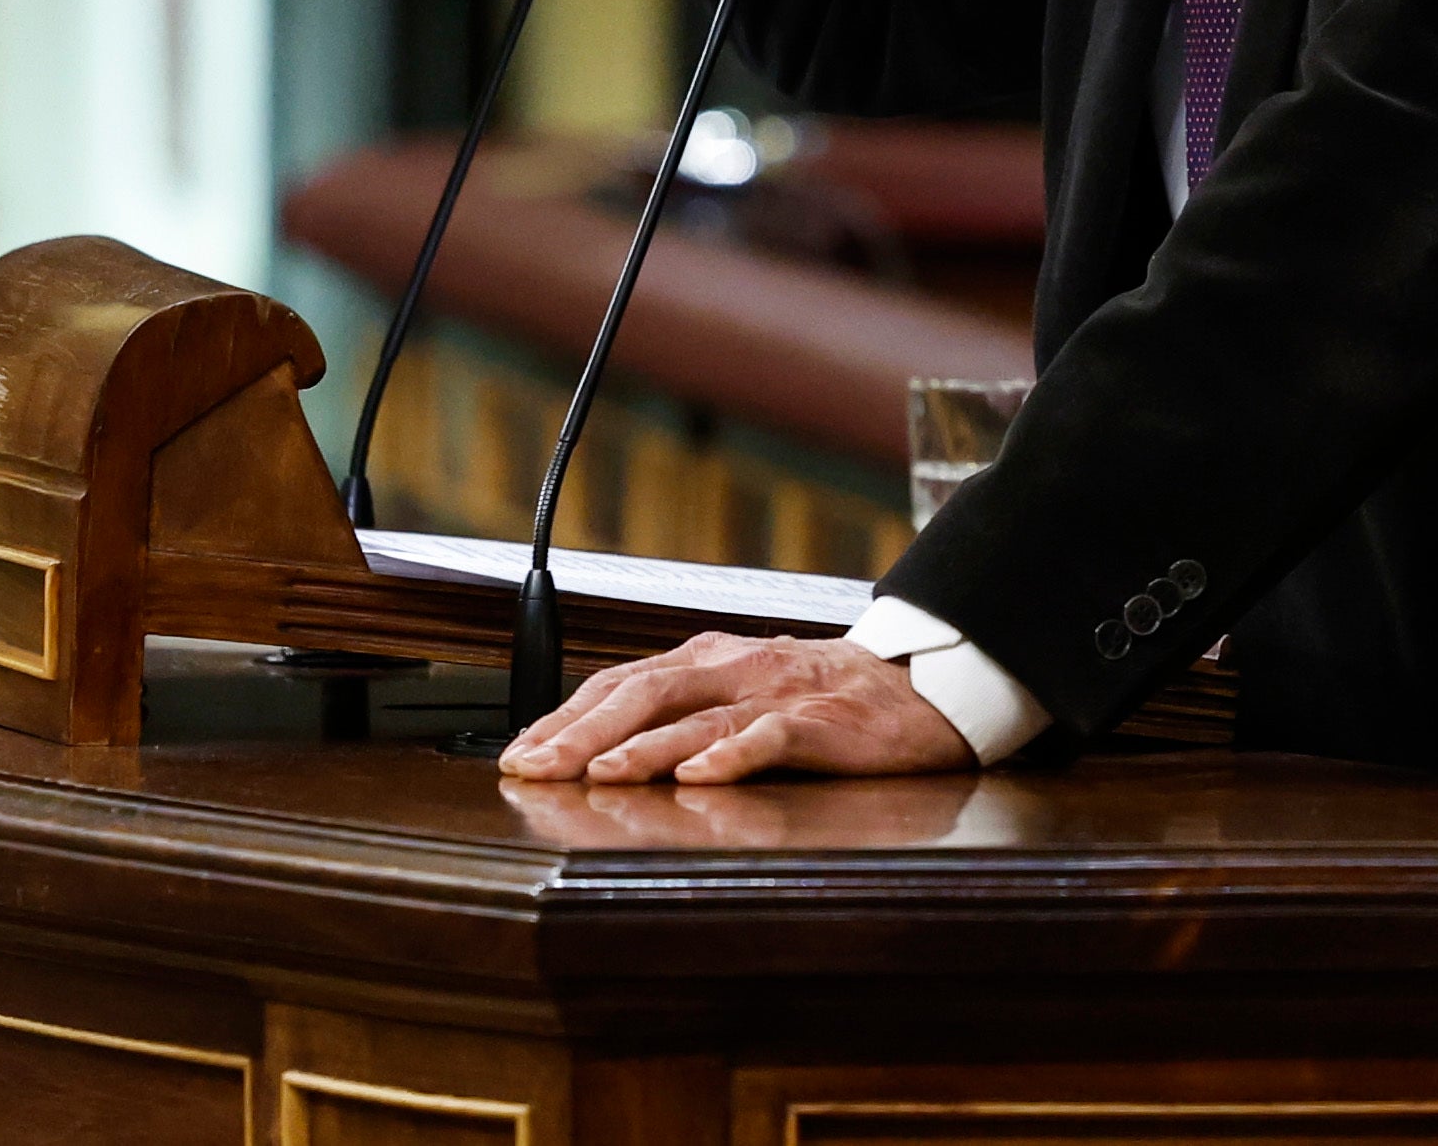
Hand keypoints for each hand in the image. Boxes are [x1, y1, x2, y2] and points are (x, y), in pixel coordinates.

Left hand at [495, 632, 976, 784]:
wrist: (919, 684)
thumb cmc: (823, 697)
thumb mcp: (742, 691)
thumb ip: (682, 712)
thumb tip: (601, 750)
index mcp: (706, 660)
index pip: (618, 684)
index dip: (564, 718)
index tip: (518, 754)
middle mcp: (732, 667)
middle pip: (641, 694)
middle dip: (580, 733)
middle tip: (533, 768)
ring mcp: (776, 692)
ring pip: (697, 716)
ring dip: (643, 747)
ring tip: (599, 774)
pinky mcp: (821, 720)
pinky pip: (771, 737)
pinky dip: (734, 756)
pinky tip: (702, 777)